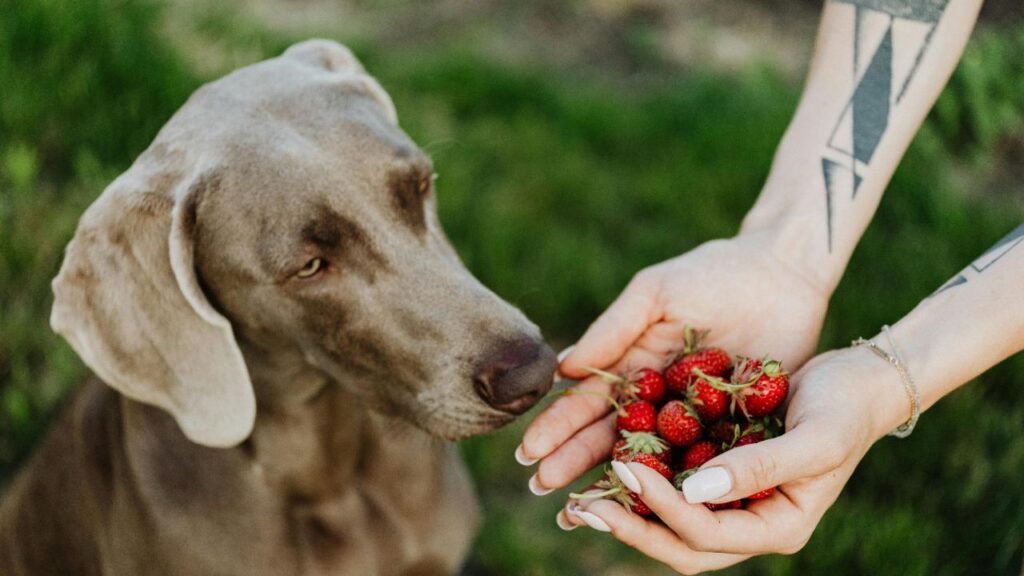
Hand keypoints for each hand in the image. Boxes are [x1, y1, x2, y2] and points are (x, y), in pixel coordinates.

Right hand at [518, 231, 830, 492]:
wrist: (784, 274)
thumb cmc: (714, 273)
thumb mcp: (656, 293)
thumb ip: (613, 329)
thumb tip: (561, 369)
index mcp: (632, 366)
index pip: (587, 403)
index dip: (557, 427)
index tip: (528, 453)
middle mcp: (656, 399)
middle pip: (608, 437)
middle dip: (572, 462)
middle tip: (540, 488)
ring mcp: (693, 420)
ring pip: (649, 460)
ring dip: (616, 484)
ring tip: (581, 510)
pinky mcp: (734, 431)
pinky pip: (703, 463)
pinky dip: (680, 486)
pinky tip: (655, 509)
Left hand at [558, 347, 904, 573]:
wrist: (859, 380)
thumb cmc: (846, 408)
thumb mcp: (815, 440)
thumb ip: (759, 469)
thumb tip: (694, 492)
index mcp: (776, 527)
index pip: (706, 535)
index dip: (661, 510)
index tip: (625, 471)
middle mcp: (749, 522)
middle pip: (679, 543)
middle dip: (630, 527)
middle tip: (580, 507)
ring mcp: (732, 501)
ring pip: (670, 522)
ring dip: (626, 511)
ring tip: (578, 497)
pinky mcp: (718, 472)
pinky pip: (672, 485)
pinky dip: (641, 480)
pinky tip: (606, 462)